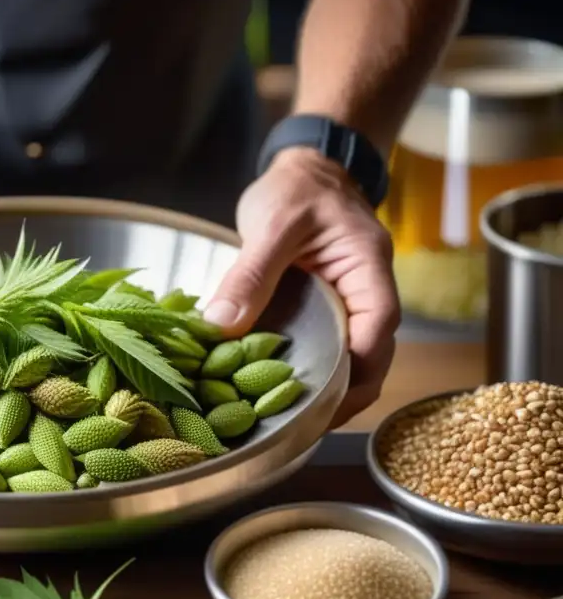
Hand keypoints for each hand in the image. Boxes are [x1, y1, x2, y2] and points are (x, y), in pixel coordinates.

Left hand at [204, 147, 399, 427]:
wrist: (304, 170)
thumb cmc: (298, 188)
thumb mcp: (272, 225)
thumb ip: (250, 275)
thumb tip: (219, 328)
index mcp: (369, 270)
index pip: (379, 329)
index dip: (358, 371)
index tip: (325, 402)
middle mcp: (366, 295)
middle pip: (370, 359)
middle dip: (341, 396)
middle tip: (298, 429)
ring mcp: (347, 307)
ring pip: (347, 361)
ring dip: (323, 390)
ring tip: (284, 422)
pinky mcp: (323, 314)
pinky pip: (321, 350)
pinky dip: (301, 372)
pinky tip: (267, 392)